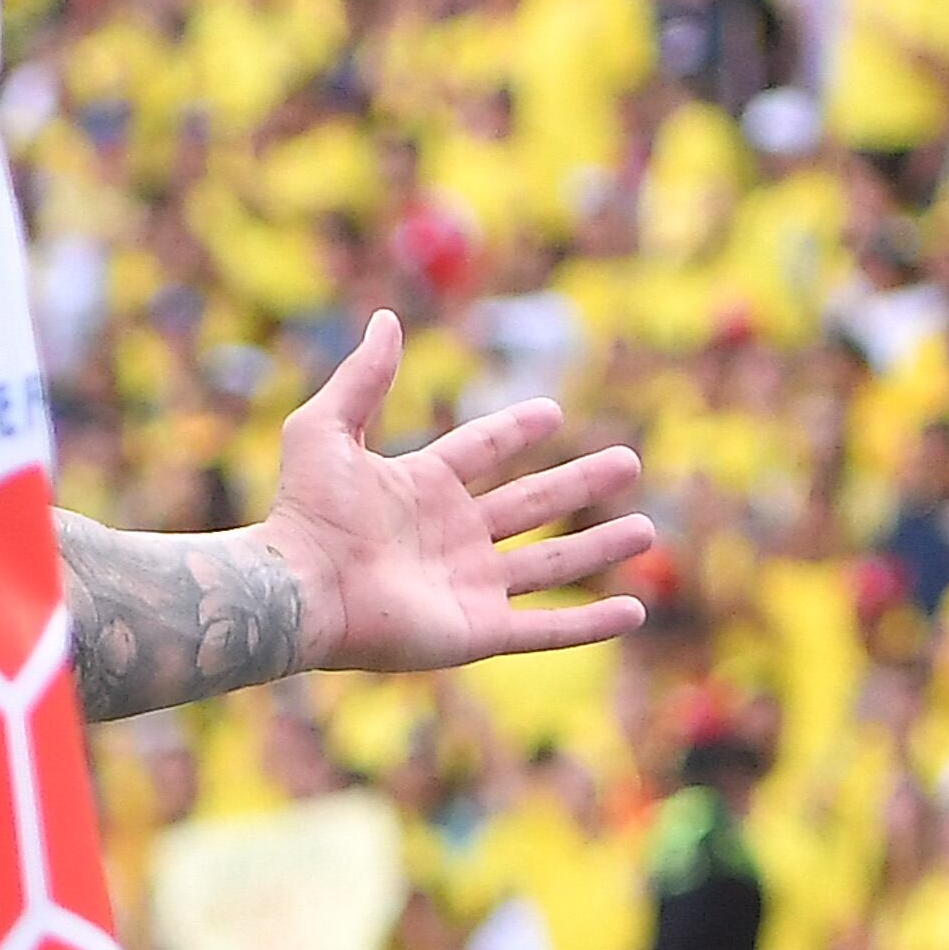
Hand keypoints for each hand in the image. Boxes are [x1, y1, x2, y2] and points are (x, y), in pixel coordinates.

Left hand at [264, 310, 654, 673]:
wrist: (301, 586)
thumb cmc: (306, 508)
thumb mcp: (327, 427)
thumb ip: (363, 377)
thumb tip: (386, 318)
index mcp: (418, 487)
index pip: (479, 450)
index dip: (513, 430)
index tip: (552, 410)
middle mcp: (450, 535)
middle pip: (529, 503)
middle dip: (580, 483)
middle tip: (630, 461)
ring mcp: (468, 585)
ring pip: (550, 563)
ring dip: (599, 547)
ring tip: (648, 529)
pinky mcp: (479, 631)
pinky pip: (548, 628)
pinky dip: (592, 624)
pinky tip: (635, 610)